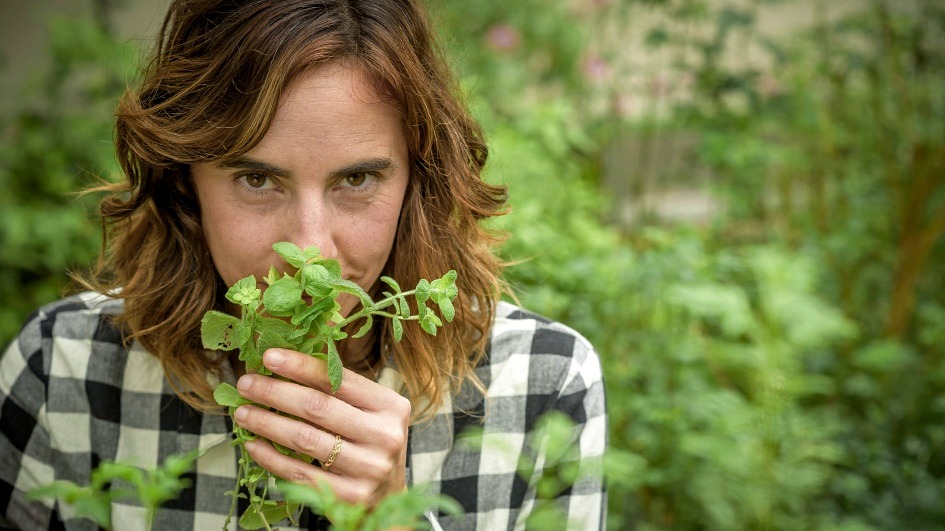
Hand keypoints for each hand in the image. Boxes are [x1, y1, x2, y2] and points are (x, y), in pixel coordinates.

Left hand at [232, 347, 410, 506]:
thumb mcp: (368, 411)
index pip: (338, 379)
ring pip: (304, 440)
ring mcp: (369, 468)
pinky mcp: (350, 496)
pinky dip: (271, 457)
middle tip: (246, 384)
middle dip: (275, 392)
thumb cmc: (370, 442)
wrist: (388, 496)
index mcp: (391, 405)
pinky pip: (299, 473)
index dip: (300, 366)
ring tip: (242, 412)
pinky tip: (254, 444)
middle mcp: (385, 435)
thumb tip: (283, 361)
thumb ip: (338, 389)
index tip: (268, 357)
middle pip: (317, 407)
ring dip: (266, 423)